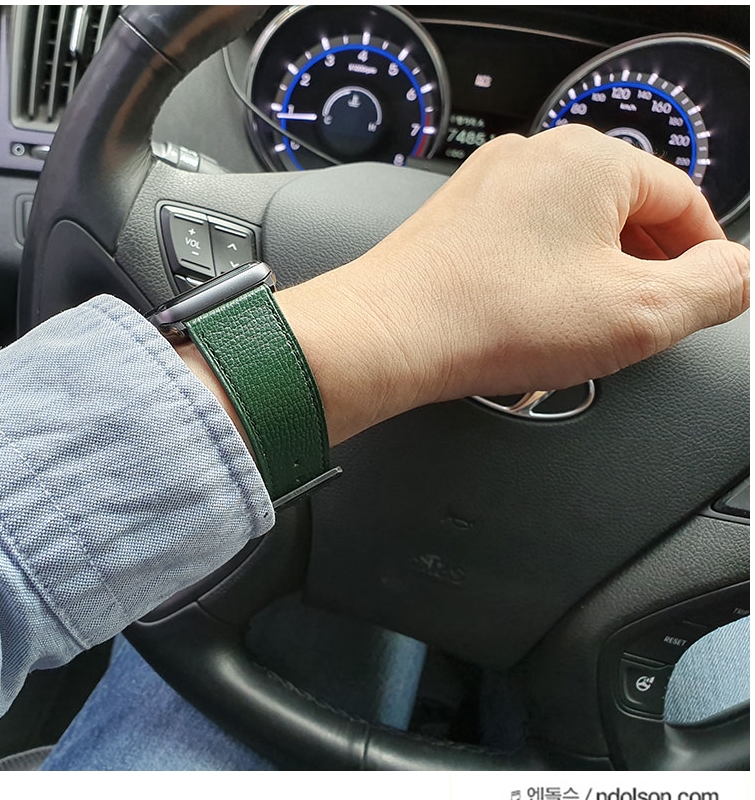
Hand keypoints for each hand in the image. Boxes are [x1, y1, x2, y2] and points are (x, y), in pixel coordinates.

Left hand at [277, 125, 749, 443]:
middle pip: (625, 214)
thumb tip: (737, 273)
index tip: (702, 299)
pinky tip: (532, 323)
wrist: (387, 335)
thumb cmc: (492, 318)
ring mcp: (489, 184)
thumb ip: (714, 288)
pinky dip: (542, 281)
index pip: (684, 203)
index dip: (702, 260)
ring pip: (571, 233)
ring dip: (590, 281)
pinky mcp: (456, 218)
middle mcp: (536, 157)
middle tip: (641, 327)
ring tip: (581, 335)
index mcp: (592, 160)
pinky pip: (523, 244)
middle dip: (640, 273)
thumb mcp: (639, 314)